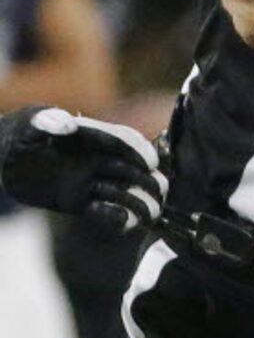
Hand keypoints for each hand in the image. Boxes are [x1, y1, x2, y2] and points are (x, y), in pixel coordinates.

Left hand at [0, 106, 166, 233]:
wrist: (3, 159)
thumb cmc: (17, 135)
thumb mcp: (29, 124)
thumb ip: (47, 120)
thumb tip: (69, 123)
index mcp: (91, 137)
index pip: (124, 141)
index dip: (140, 151)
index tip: (150, 163)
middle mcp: (96, 159)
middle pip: (135, 169)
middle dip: (148, 180)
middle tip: (156, 192)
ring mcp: (90, 181)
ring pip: (127, 192)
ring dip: (139, 201)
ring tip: (144, 212)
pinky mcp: (81, 201)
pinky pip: (108, 212)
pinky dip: (116, 216)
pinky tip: (108, 216)